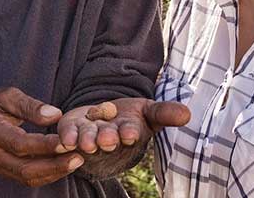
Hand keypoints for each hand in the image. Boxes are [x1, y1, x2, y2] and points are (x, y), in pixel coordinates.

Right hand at [0, 87, 83, 186]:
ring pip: (28, 177)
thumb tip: (55, 114)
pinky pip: (28, 179)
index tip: (67, 142)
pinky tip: (65, 165)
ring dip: (54, 172)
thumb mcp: (7, 96)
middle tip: (79, 157)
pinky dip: (48, 174)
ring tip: (77, 161)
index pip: (20, 144)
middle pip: (25, 168)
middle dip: (54, 165)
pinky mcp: (5, 171)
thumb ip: (30, 105)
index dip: (44, 145)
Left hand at [57, 98, 190, 153]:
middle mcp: (108, 138)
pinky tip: (66, 138)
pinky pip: (67, 135)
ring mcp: (88, 136)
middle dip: (107, 138)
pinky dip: (66, 136)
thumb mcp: (150, 111)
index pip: (130, 134)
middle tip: (107, 138)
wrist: (104, 117)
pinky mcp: (70, 130)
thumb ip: (166, 113)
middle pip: (107, 139)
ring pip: (87, 139)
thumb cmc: (130, 116)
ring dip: (87, 140)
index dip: (130, 133)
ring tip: (87, 142)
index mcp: (129, 133)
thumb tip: (188, 114)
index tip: (130, 133)